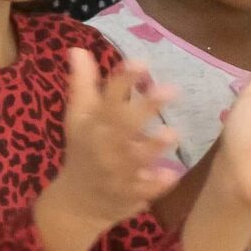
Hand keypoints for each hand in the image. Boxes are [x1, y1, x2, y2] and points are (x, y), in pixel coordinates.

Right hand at [41, 48, 183, 236]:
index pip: (107, 97)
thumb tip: (78, 48)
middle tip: (171, 89)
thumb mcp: (78, 117)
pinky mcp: (126, 193)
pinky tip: (172, 175)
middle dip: (145, 108)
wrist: (77, 201)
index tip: (140, 62)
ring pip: (134, 158)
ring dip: (151, 146)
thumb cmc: (84, 151)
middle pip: (123, 124)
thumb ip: (83, 84)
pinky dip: (155, 184)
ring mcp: (114, 170)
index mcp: (92, 123)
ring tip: (173, 132)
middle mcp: (102, 144)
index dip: (123, 80)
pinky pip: (142, 189)